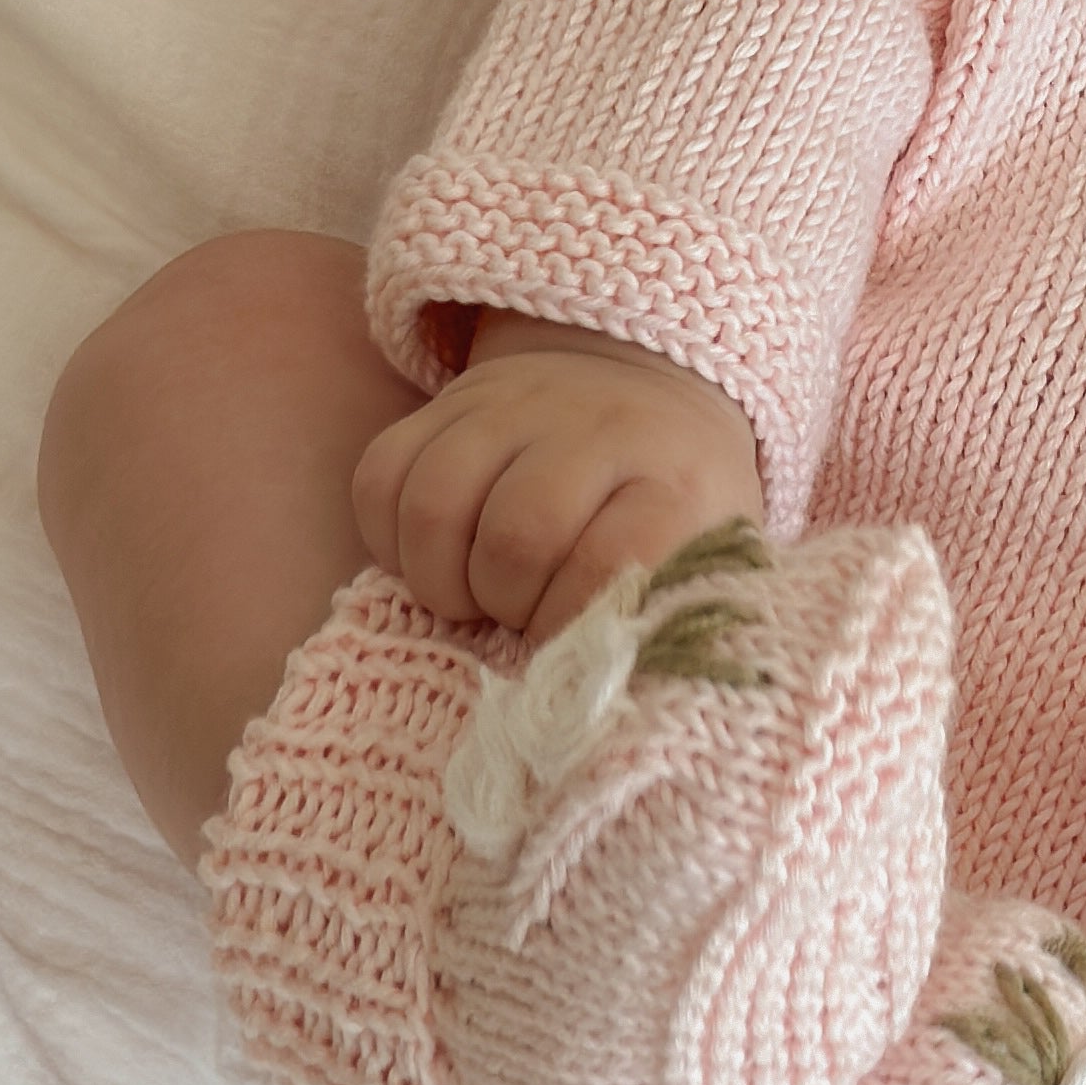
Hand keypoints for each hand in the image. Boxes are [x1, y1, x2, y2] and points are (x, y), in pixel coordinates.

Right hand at [352, 319, 762, 639]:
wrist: (648, 387)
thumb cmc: (673, 500)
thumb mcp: (704, 552)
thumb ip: (666, 617)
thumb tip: (604, 697)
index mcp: (673, 479)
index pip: (611, 564)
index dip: (572, 626)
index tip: (571, 650)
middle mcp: (593, 429)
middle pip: (515, 536)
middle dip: (505, 603)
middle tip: (519, 615)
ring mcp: (513, 407)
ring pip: (435, 504)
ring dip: (441, 579)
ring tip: (471, 596)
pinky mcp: (447, 402)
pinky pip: (381, 477)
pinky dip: (390, 539)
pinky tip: (433, 558)